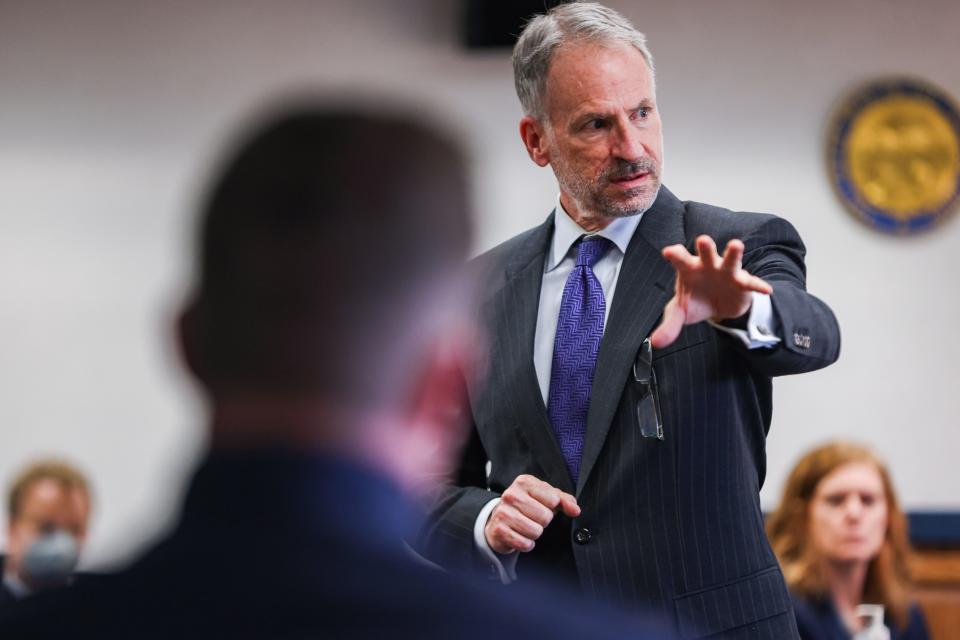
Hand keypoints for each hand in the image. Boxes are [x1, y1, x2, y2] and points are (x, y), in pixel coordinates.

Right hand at [484, 474, 580, 553]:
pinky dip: (526, 544)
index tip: (543, 506)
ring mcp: (503, 512)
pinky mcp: (499, 530)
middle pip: (545, 517)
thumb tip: (575, 510)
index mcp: (524, 482)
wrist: (500, 519)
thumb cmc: (527, 506)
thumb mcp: (546, 497)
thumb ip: (564, 500)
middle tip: (533, 518)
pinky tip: (520, 535)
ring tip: (526, 526)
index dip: (552, 507)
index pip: (553, 499)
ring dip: (535, 533)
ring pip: (535, 531)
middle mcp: (511, 494)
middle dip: (543, 522)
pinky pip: (525, 544)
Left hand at [650, 235, 771, 348]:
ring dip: (733, 253)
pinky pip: (751, 283)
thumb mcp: (680, 313)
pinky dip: (758, 286)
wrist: (717, 307)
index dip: (675, 254)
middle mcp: (708, 266)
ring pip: (730, 260)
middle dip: (705, 247)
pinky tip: (766, 290)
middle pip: (706, 254)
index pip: (680, 258)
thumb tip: (656, 343)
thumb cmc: (695, 301)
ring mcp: (726, 272)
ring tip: (736, 245)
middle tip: (703, 240)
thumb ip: (669, 325)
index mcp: (688, 269)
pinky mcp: (742, 283)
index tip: (668, 252)